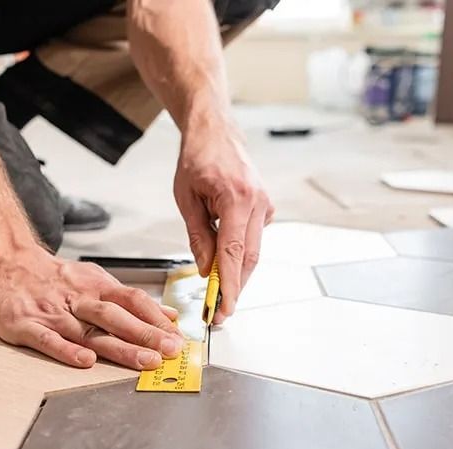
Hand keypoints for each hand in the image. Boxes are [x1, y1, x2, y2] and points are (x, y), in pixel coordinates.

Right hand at [0, 248, 183, 368]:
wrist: (6, 263)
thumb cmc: (54, 278)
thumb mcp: (96, 280)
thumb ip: (130, 301)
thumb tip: (168, 316)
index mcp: (97, 287)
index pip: (133, 300)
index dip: (156, 319)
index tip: (177, 337)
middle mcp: (79, 299)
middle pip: (117, 317)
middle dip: (146, 334)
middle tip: (169, 351)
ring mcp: (53, 313)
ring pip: (90, 331)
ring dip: (119, 347)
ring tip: (143, 361)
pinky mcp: (27, 325)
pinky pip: (49, 340)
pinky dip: (67, 350)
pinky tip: (85, 361)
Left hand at [174, 117, 274, 323]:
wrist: (216, 132)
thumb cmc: (198, 159)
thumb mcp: (186, 199)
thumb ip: (198, 236)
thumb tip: (207, 269)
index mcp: (236, 199)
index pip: (234, 253)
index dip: (230, 285)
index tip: (224, 308)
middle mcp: (257, 202)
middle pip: (249, 258)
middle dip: (235, 288)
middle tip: (219, 311)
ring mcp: (265, 205)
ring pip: (253, 251)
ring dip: (237, 273)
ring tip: (219, 294)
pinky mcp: (266, 207)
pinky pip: (253, 238)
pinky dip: (239, 253)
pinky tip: (225, 256)